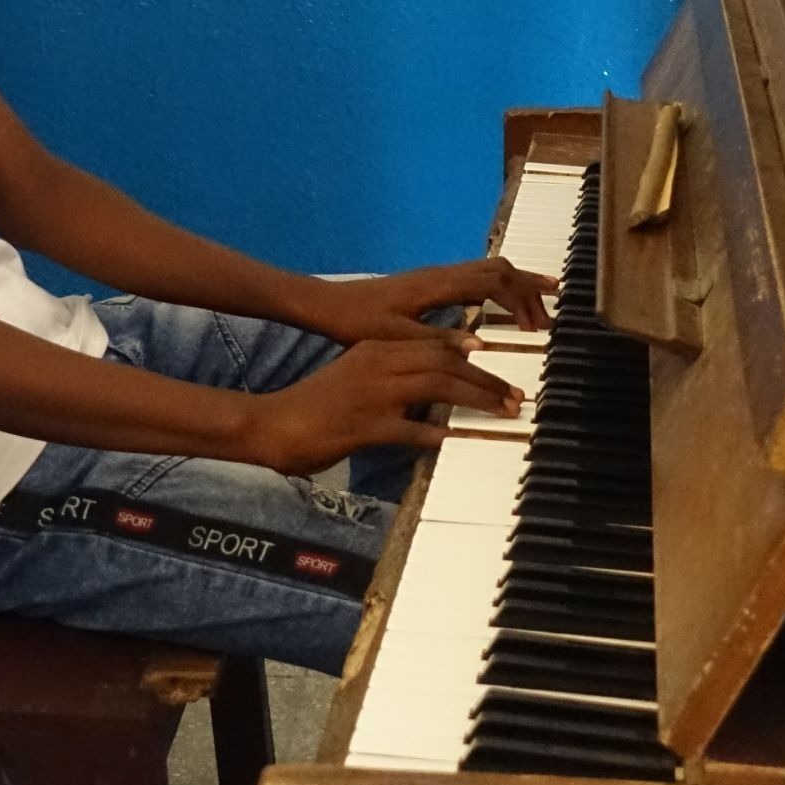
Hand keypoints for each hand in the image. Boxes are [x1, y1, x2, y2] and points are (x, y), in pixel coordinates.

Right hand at [244, 336, 521, 473]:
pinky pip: (411, 428)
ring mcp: (371, 394)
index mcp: (376, 349)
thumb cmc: (314, 408)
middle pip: (445, 362)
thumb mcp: (355, 380)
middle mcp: (377, 364)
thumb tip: (430, 397)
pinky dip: (438, 432)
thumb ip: (392, 381)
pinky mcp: (364, 426)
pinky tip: (459, 439)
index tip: (500, 371)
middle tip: (514, 396)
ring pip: (438, 386)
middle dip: (486, 379)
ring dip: (476, 398)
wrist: (269, 423)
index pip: (436, 345)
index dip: (474, 357)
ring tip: (503, 412)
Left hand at [297, 259, 556, 341]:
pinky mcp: (432, 282)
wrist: (329, 304)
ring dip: (517, 285)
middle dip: (529, 289)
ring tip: (543, 302)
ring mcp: (437, 275)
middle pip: (499, 268)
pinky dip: (500, 286)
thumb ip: (438, 343)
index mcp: (437, 285)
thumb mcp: (396, 338)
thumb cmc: (358, 322)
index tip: (538, 326)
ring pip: (489, 268)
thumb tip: (479, 345)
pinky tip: (505, 304)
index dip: (520, 300)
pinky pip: (476, 276)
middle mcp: (441, 274)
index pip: (493, 281)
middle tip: (551, 315)